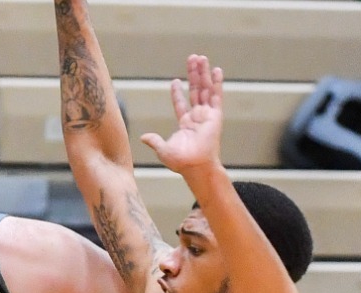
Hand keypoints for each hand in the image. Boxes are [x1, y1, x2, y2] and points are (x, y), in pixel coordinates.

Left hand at [140, 55, 223, 173]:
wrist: (196, 166)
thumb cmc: (182, 162)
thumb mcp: (163, 150)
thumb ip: (155, 141)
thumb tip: (143, 138)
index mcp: (185, 124)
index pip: (181, 103)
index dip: (178, 92)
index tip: (176, 81)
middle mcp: (197, 117)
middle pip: (196, 91)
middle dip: (193, 75)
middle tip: (192, 59)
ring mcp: (207, 115)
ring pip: (205, 89)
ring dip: (203, 73)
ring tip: (201, 58)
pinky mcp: (215, 115)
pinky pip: (217, 96)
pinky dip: (217, 83)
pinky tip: (216, 70)